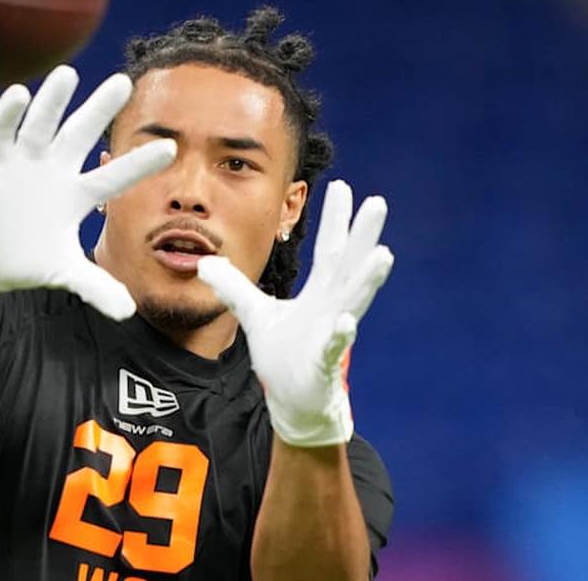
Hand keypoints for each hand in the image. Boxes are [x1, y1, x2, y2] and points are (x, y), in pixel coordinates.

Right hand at [0, 65, 176, 319]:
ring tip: (68, 74)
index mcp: (77, 196)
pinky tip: (19, 94)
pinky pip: (0, 136)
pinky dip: (7, 117)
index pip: (114, 177)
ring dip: (53, 102)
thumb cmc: (27, 260)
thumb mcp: (64, 273)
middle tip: (123, 82)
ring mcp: (24, 165)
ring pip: (42, 127)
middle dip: (99, 110)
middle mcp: (54, 172)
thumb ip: (95, 287)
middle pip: (80, 135)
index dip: (140, 164)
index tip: (171, 147)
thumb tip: (129, 311)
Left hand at [196, 180, 393, 445]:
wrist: (293, 400)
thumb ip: (233, 286)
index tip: (342, 186)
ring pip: (353, 301)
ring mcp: (332, 333)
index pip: (330, 249)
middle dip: (363, 235)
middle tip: (378, 203)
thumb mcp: (254, 313)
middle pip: (350, 265)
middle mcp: (332, 307)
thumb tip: (205, 262)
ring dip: (367, 279)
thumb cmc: (283, 355)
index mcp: (320, 292)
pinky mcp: (324, 362)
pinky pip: (334, 347)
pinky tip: (345, 322)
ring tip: (382, 254)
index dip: (335, 219)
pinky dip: (339, 335)